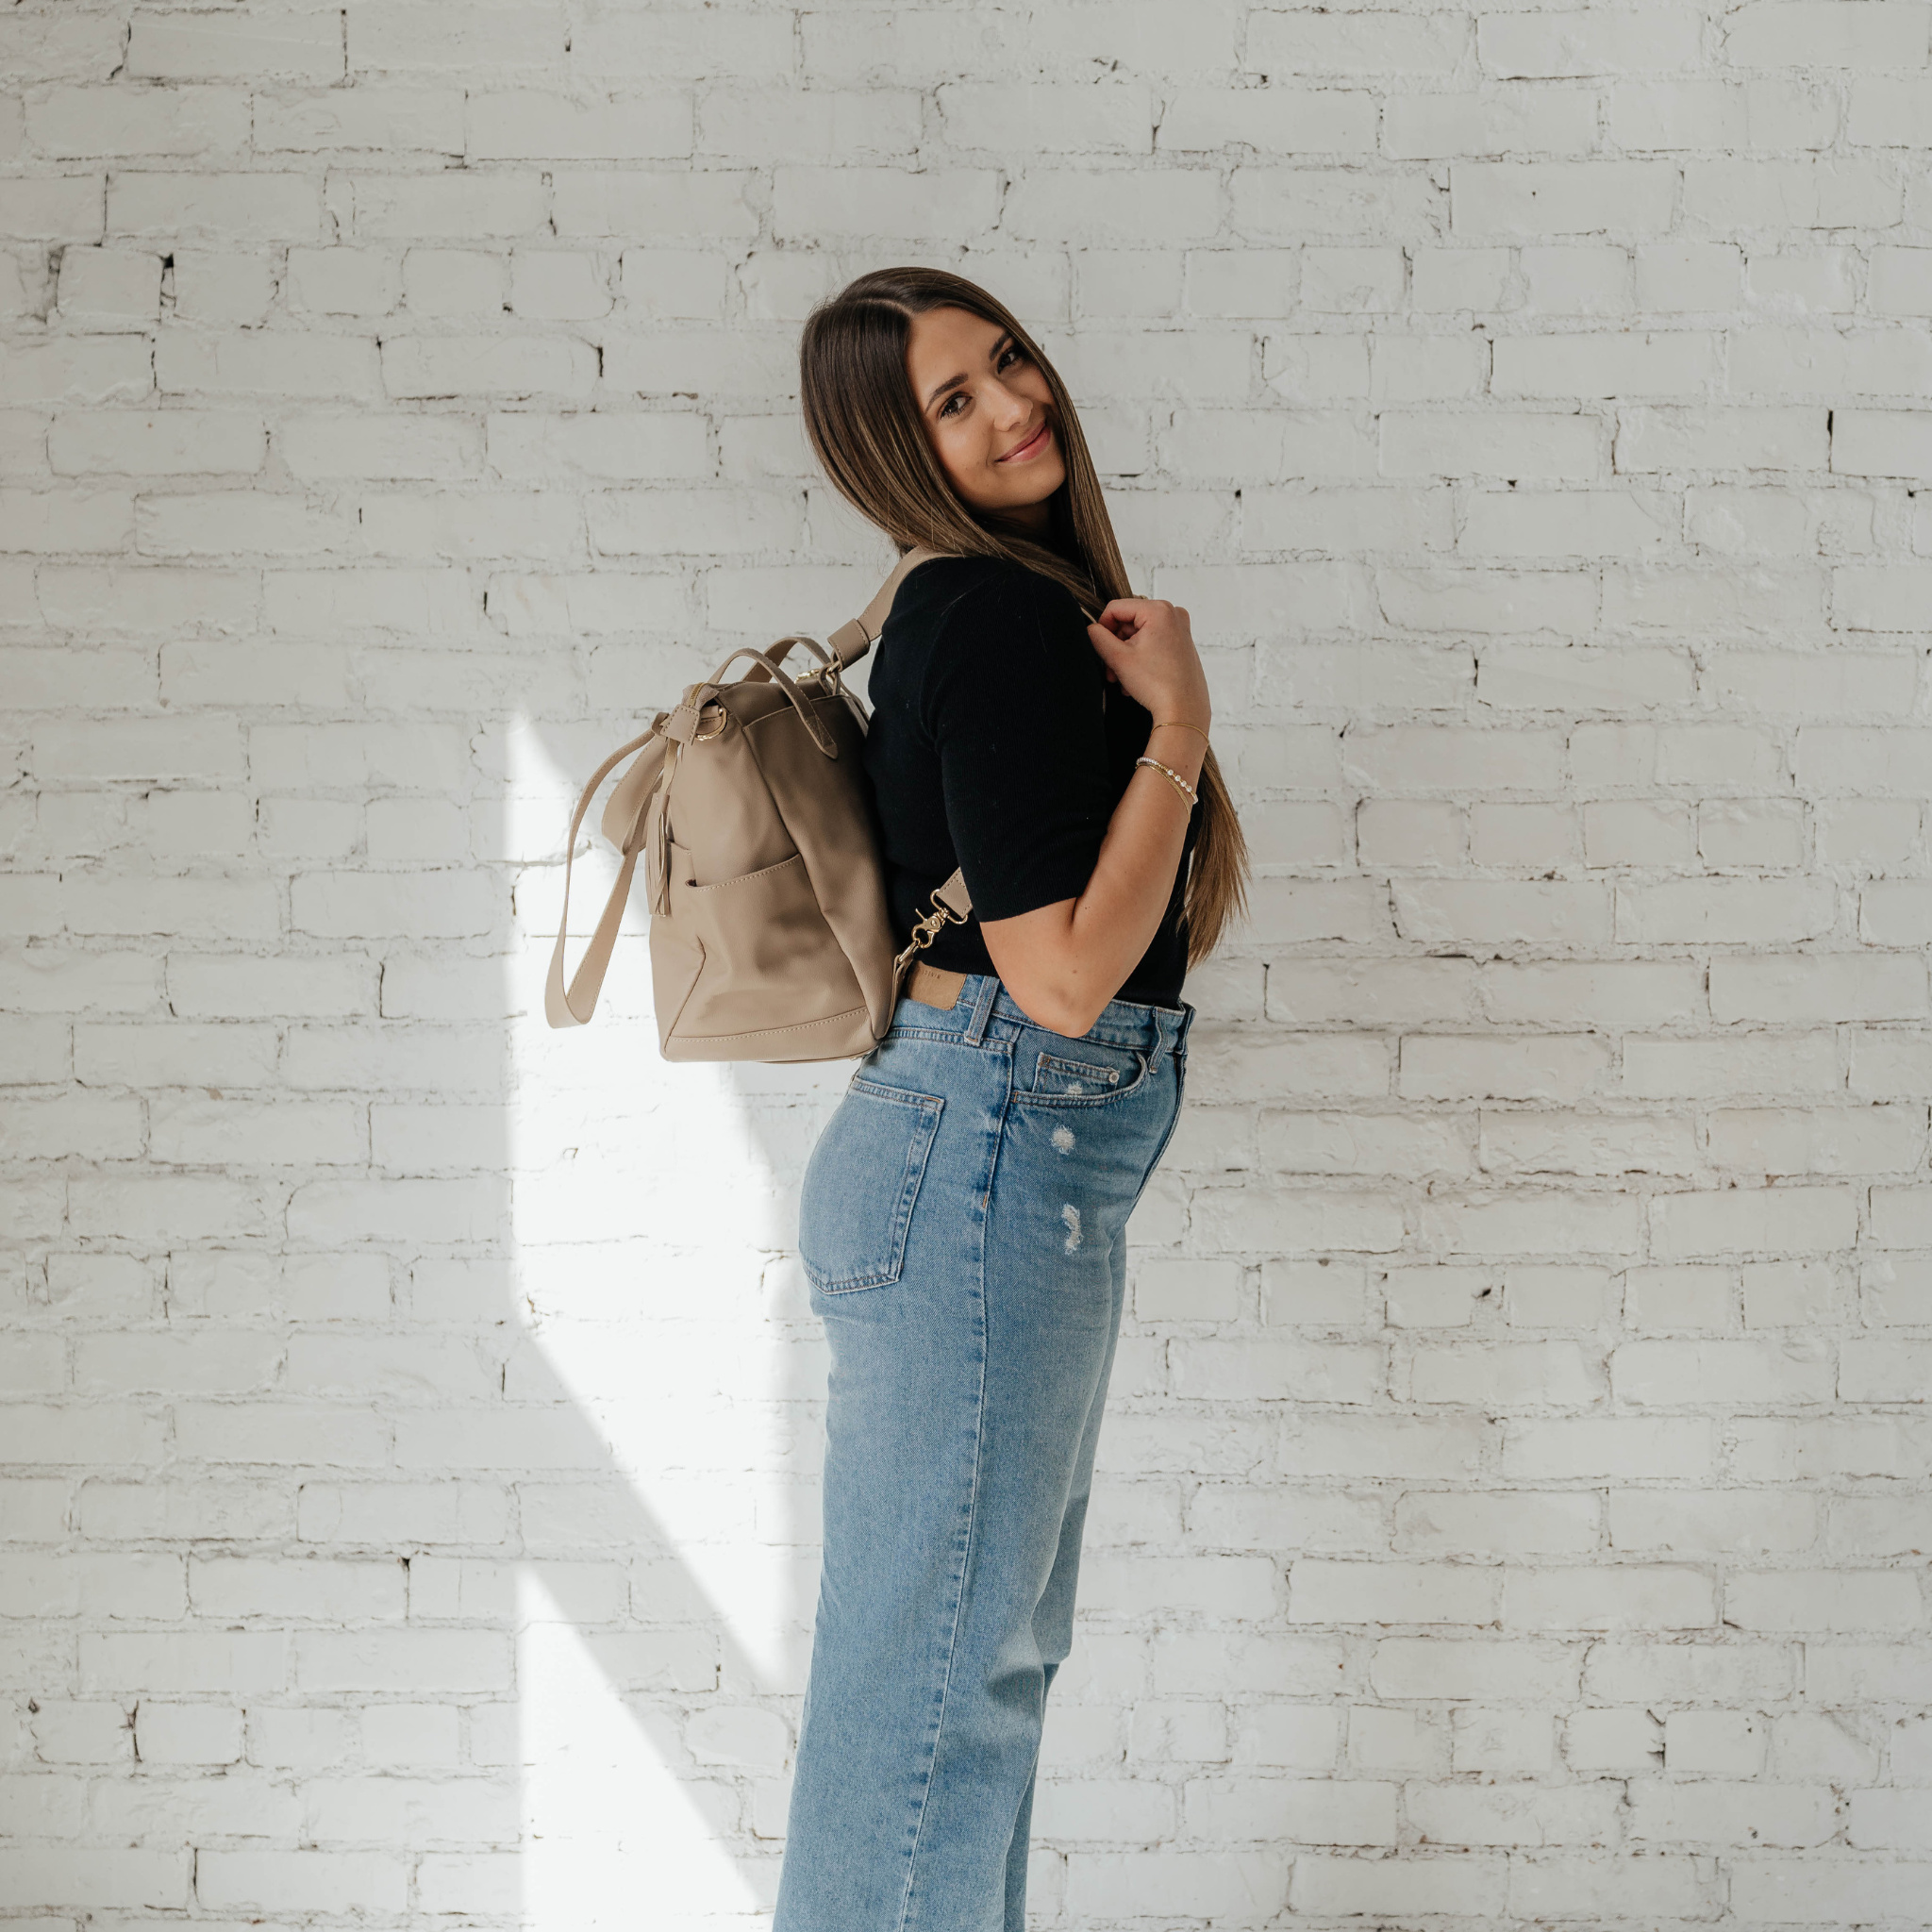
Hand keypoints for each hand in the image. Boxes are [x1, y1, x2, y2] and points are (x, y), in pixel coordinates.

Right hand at [1085, 598, 1211, 733]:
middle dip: (1115, 646)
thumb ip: (1098, 637)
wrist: (1184, 711)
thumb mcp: (1118, 658)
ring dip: (1125, 656)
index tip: (1100, 650)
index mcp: (1158, 610)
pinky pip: (1152, 642)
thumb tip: (1092, 629)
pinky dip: (1140, 657)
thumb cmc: (1156, 684)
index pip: (1115, 608)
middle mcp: (1173, 614)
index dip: (1102, 628)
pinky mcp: (1182, 643)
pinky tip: (1135, 679)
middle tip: (1110, 671)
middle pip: (1127, 622)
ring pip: (1138, 634)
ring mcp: (1180, 628)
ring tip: (1122, 679)